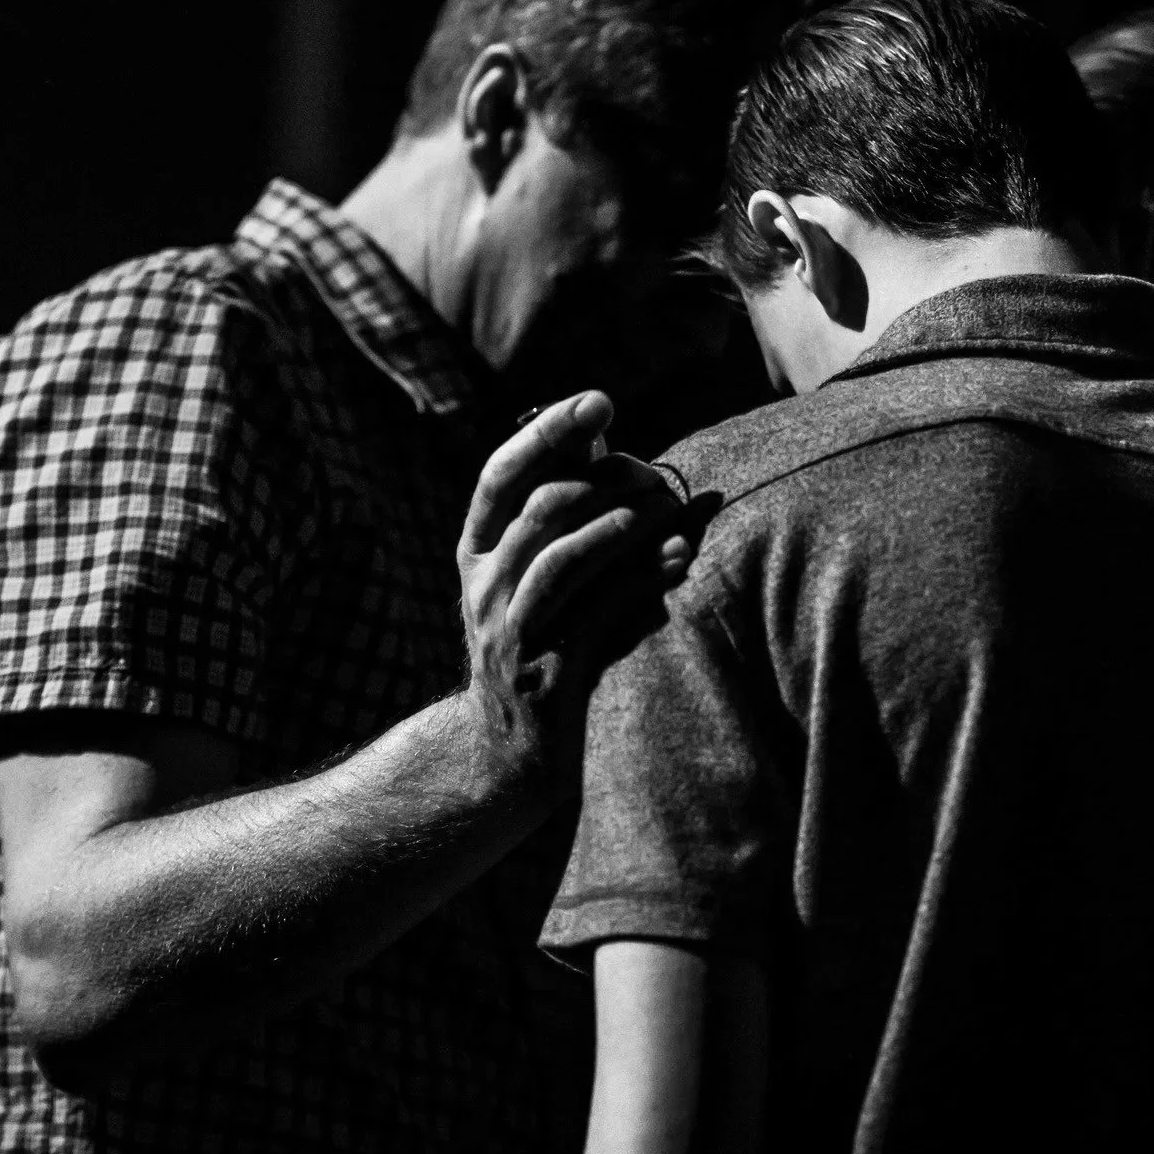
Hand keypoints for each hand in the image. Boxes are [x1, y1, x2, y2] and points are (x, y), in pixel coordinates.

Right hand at [457, 391, 694, 772]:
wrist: (509, 753)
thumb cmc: (543, 640)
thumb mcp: (533, 576)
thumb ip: (560, 514)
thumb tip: (606, 441)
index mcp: (477, 550)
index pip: (501, 474)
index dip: (547, 431)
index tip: (599, 400)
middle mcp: (484, 586)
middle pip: (541, 509)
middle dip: (606, 481)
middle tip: (656, 474)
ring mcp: (511, 632)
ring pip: (562, 558)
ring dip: (623, 525)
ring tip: (668, 508)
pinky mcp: (547, 673)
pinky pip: (596, 615)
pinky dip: (640, 581)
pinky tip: (677, 558)